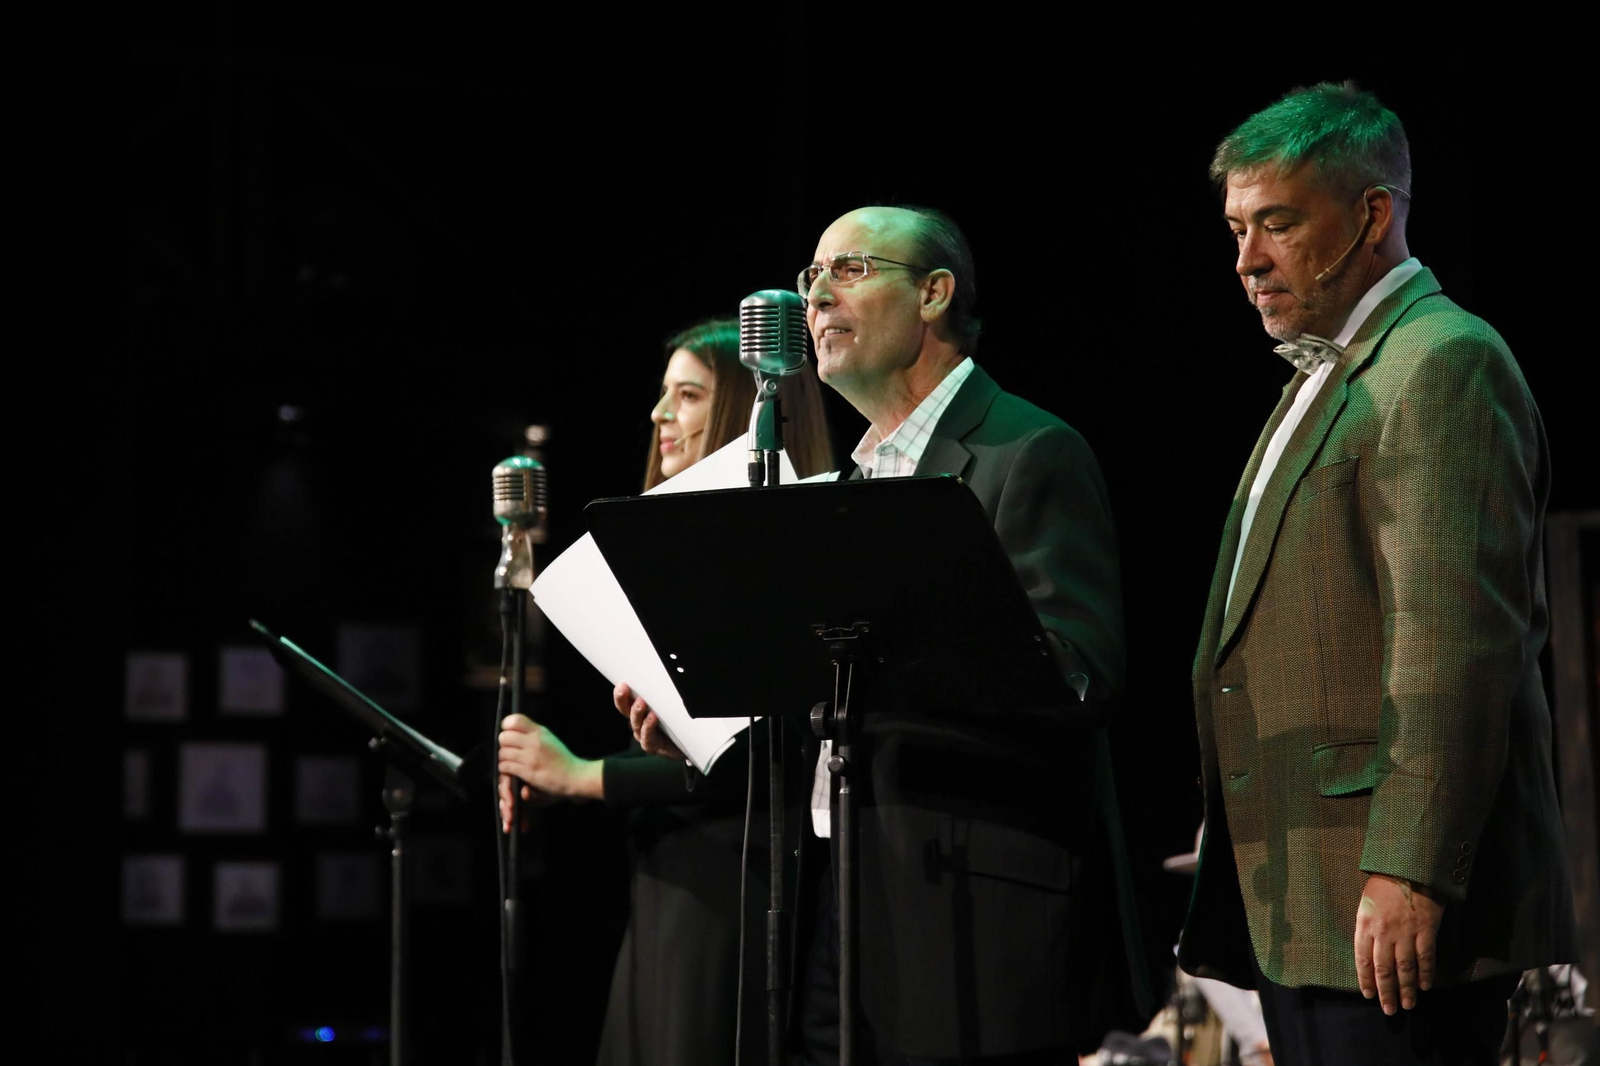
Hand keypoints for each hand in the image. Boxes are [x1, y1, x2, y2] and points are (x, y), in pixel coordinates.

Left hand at [496, 714, 601, 831]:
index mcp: (540, 731)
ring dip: (504, 759)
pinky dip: (506, 769)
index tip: (509, 733)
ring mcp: (531, 757)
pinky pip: (506, 767)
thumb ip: (532, 732)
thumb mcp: (549, 738)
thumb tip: (512, 728)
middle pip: (504, 737)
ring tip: (511, 761)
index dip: (506, 727)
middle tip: (509, 750)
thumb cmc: (561, 758)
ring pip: (503, 753)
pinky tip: (513, 771)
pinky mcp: (528, 772)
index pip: (514, 720)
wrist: (575, 776)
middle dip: (504, 744)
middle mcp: (535, 742)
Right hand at [613, 683, 685, 760]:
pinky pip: (647, 737)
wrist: (687, 746)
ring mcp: (644, 735)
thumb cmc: (676, 723)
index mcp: (640, 711)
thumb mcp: (669, 706)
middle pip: (625, 710)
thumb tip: (665, 673)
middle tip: (623, 687)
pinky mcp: (653, 746)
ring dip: (637, 712)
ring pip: (636, 723)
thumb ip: (664, 694)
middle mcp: (638, 723)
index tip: (621, 682)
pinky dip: (648, 727)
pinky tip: (652, 718)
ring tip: (640, 702)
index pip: (625, 701)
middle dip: (622, 699)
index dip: (621, 693)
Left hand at [1354, 873, 1443, 1013]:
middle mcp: (1384, 931)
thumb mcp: (1366, 903)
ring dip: (1406, 989)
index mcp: (1365, 923)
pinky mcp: (1426, 930)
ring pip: (1404, 968)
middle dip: (1386, 992)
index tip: (1369, 995)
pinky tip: (1425, 986)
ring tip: (1407, 1005)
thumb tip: (1368, 952)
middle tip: (1389, 1010)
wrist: (1409, 866)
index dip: (1366, 980)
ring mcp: (1406, 932)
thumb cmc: (1384, 883)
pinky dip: (1426, 974)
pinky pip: (1426, 958)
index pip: (1362, 959)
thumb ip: (1367, 927)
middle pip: (1384, 969)